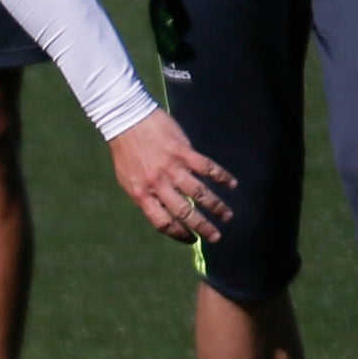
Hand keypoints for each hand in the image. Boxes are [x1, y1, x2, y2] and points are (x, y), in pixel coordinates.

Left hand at [108, 112, 233, 243]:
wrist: (125, 119)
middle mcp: (157, 184)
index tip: (192, 239)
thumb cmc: (126, 151)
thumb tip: (163, 212)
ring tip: (227, 215)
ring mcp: (171, 167)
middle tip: (216, 237)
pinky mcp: (182, 150)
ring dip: (216, 206)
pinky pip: (206, 167)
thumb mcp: (128, 180)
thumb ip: (145, 196)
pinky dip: (221, 176)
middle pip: (185, 212)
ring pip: (199, 193)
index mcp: (142, 194)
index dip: (180, 234)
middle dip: (203, 227)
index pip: (163, 223)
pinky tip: (232, 184)